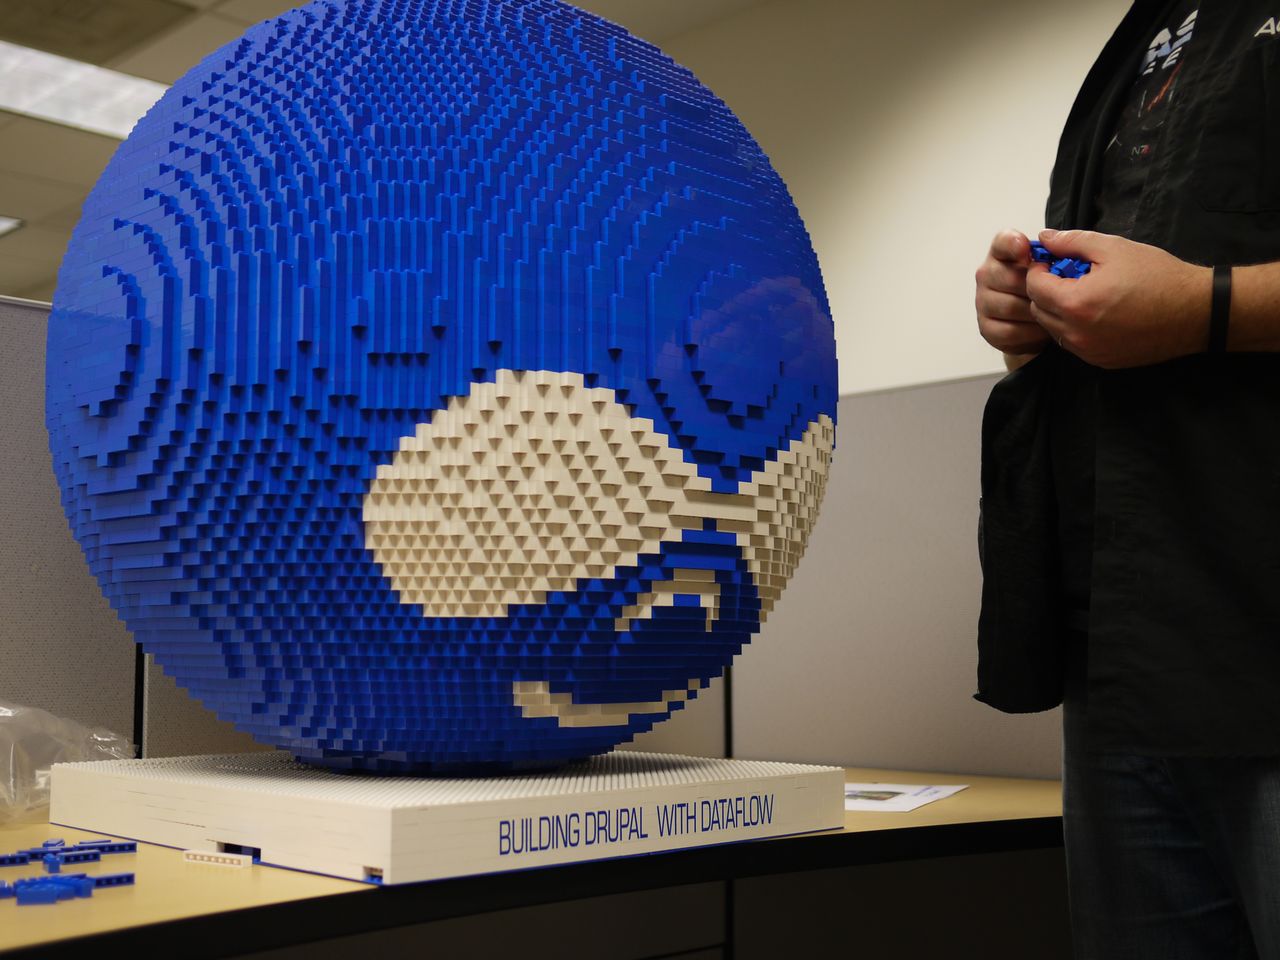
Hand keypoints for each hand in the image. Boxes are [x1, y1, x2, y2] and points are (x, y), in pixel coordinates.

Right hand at [975, 229, 1050, 358]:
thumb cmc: (1048, 289)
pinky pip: (1010, 330)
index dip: (1014, 244)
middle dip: (1035, 288)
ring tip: (1052, 312)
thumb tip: (1054, 240)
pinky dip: (1030, 332)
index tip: (1027, 251)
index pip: (1003, 242)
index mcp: (1003, 253)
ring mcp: (983, 302)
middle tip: (1055, 293)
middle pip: (1009, 278)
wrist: (1040, 323)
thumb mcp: (1058, 264)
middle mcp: (987, 274)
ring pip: (1010, 306)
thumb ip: (1059, 248)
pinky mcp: (986, 328)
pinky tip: (1041, 328)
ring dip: (1035, 312)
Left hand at [1026, 229, 1211, 368]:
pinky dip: (1074, 327)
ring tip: (1086, 293)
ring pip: (1053, 329)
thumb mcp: (1113, 248)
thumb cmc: (1157, 275)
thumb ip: (1072, 241)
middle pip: (1038, 310)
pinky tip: (1098, 312)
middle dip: (1046, 290)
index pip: (1033, 286)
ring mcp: (1088, 351)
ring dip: (1058, 310)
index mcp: (1076, 303)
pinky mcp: (1100, 361)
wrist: (1196, 312)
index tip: (1053, 261)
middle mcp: (1076, 333)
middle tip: (1070, 276)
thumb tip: (1044, 238)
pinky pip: (1072, 344)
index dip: (1039, 270)